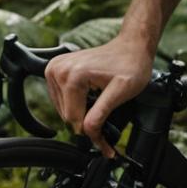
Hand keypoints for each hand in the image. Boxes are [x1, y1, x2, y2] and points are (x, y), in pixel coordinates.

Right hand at [44, 32, 154, 157]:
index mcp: (72, 75)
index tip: (106, 141)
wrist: (131, 46)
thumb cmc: (130, 65)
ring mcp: (55, 68)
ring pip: (63, 109)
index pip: (73, 119)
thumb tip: (87, 134)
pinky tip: (90, 96)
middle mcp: (58, 69)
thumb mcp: (121, 92)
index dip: (92, 131)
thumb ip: (101, 114)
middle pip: (67, 115)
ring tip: (100, 101)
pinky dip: (75, 103)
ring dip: (81, 112)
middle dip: (86, 120)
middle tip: (106, 114)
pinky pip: (61, 99)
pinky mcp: (55, 69)